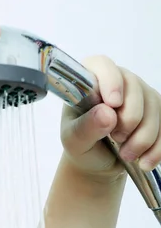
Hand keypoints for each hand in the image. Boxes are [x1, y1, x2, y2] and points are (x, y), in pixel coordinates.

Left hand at [61, 56, 160, 180]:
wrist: (96, 163)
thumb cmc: (81, 145)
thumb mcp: (74, 141)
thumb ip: (85, 127)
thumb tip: (106, 113)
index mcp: (90, 84)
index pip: (101, 65)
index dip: (110, 80)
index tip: (113, 104)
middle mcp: (118, 83)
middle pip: (134, 87)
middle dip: (129, 119)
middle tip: (115, 138)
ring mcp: (139, 95)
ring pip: (154, 106)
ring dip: (142, 136)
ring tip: (126, 155)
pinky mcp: (156, 111)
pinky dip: (156, 146)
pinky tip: (144, 161)